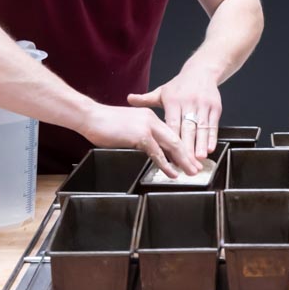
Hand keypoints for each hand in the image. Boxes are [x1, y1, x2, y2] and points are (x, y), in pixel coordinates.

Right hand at [84, 103, 200, 177]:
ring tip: (191, 172)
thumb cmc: (104, 123)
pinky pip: (157, 153)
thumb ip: (140, 135)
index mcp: (150, 116)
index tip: (189, 157)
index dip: (182, 146)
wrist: (91, 117)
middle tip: (197, 166)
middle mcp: (152, 119)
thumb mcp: (128, 127)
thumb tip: (148, 148)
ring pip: (171, 145)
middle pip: (176, 139)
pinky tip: (172, 173)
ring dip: (183, 160)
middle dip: (188, 155)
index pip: (171, 133)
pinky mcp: (140, 135)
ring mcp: (147, 126)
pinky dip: (166, 164)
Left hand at [128, 63, 222, 160]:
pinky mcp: (215, 107)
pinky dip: (212, 137)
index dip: (171, 140)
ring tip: (199, 158)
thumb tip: (129, 98)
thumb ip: (146, 99)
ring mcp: (203, 105)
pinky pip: (213, 124)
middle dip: (187, 147)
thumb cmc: (180, 85)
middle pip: (188, 128)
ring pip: (201, 128)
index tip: (169, 155)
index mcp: (174, 101)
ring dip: (201, 144)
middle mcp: (189, 103)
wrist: (202, 70)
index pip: (172, 124)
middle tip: (186, 163)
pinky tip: (210, 148)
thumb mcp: (162, 91)